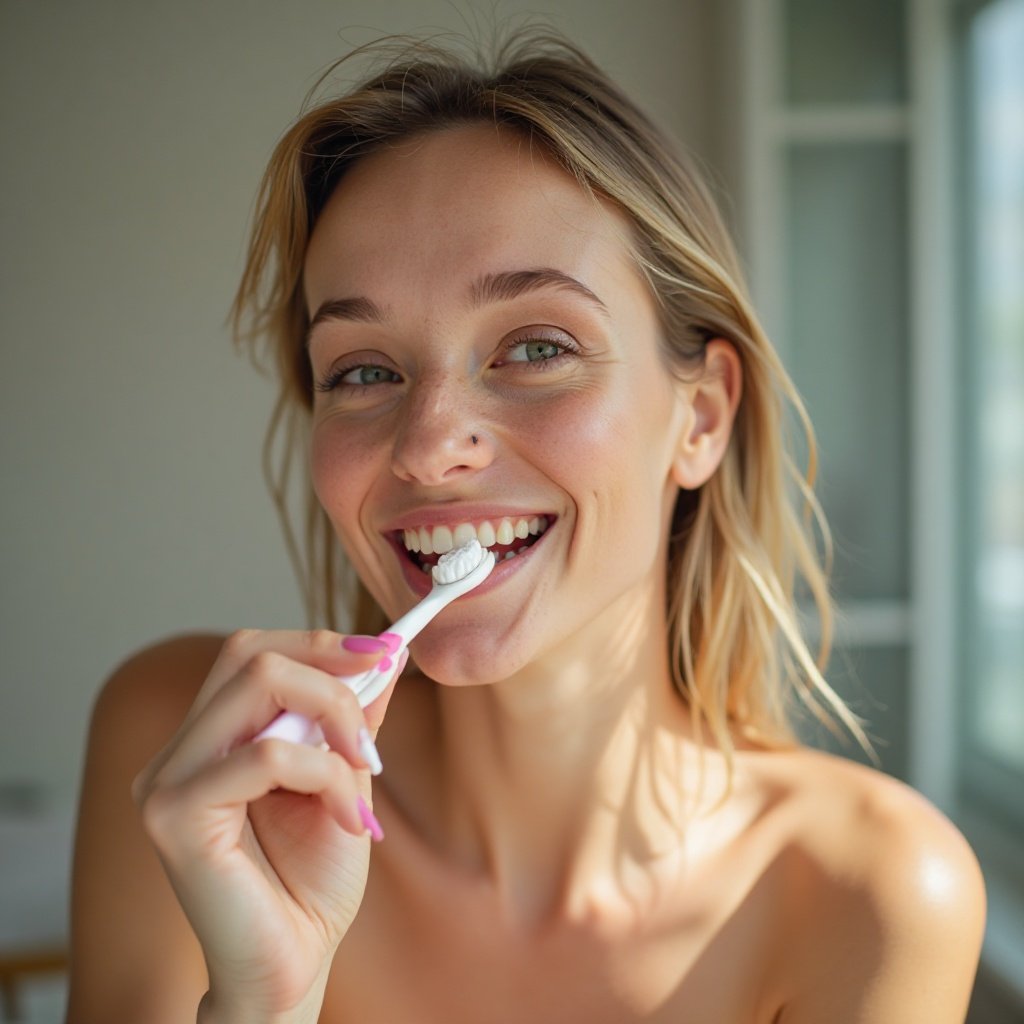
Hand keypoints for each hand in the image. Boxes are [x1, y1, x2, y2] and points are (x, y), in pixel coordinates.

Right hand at [132, 629, 403, 1021]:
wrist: (293, 968)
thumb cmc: (313, 882)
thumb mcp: (345, 778)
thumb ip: (353, 717)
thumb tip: (386, 653)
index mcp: (210, 740)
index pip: (251, 652)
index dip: (319, 643)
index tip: (385, 653)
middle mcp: (178, 753)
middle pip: (249, 653)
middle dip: (330, 672)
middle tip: (377, 712)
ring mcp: (167, 781)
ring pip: (257, 685)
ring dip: (335, 717)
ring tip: (367, 768)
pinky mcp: (174, 816)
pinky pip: (265, 756)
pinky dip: (323, 773)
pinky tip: (350, 817)